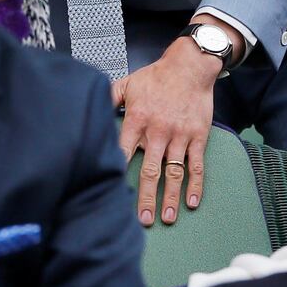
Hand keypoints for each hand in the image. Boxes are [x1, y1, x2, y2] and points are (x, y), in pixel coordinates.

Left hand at [113, 16, 241, 226]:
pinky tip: (192, 201)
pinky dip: (196, 184)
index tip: (112, 192)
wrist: (189, 66)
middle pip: (151, 170)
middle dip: (146, 197)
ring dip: (171, 197)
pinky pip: (196, 164)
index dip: (117, 170)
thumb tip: (89, 108)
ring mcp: (179, 135)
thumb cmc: (156, 76)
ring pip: (174, 172)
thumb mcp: (128, 83)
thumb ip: (108, 98)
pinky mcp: (197, 136)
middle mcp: (158, 130)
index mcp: (138, 118)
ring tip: (168, 218)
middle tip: (143, 220)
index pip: (123, 150)